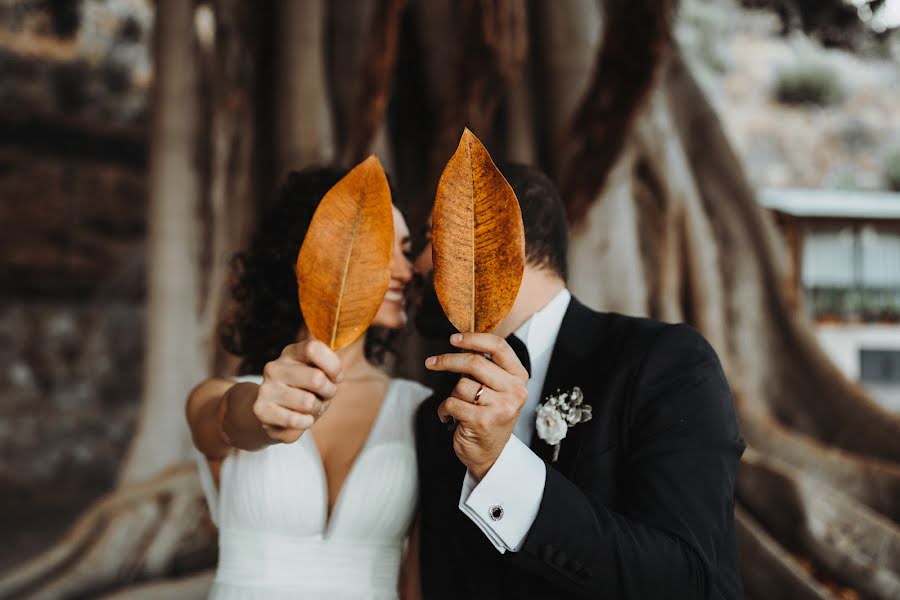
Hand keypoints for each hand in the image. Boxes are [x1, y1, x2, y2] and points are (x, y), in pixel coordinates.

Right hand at [253, 339, 343, 443]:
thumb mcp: (322, 374)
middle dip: (328, 391)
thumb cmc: (306, 390)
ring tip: (310, 407)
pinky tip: (301, 419)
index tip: (336, 377)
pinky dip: (305, 422)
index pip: (314, 348)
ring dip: (317, 408)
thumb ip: (331, 368)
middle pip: (316, 378)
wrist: (275, 413)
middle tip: (323, 395)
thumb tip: (337, 371)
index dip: (333, 366)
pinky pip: (295, 420)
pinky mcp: (261, 410)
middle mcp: (275, 367)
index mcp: (291, 353)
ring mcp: (266, 388)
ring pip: (308, 402)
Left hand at [426, 333, 528, 479]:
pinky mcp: (482, 421)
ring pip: (461, 385)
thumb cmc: (489, 416)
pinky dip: (444, 410)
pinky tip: (450, 418)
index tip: (453, 339)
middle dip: (448, 361)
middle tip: (431, 362)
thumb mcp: (497, 389)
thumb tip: (460, 342)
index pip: (499, 347)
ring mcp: (500, 407)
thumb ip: (486, 367)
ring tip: (457, 406)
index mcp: (518, 377)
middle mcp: (514, 391)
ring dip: (451, 394)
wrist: (490, 454)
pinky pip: (452, 403)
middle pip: (475, 362)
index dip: (473, 339)